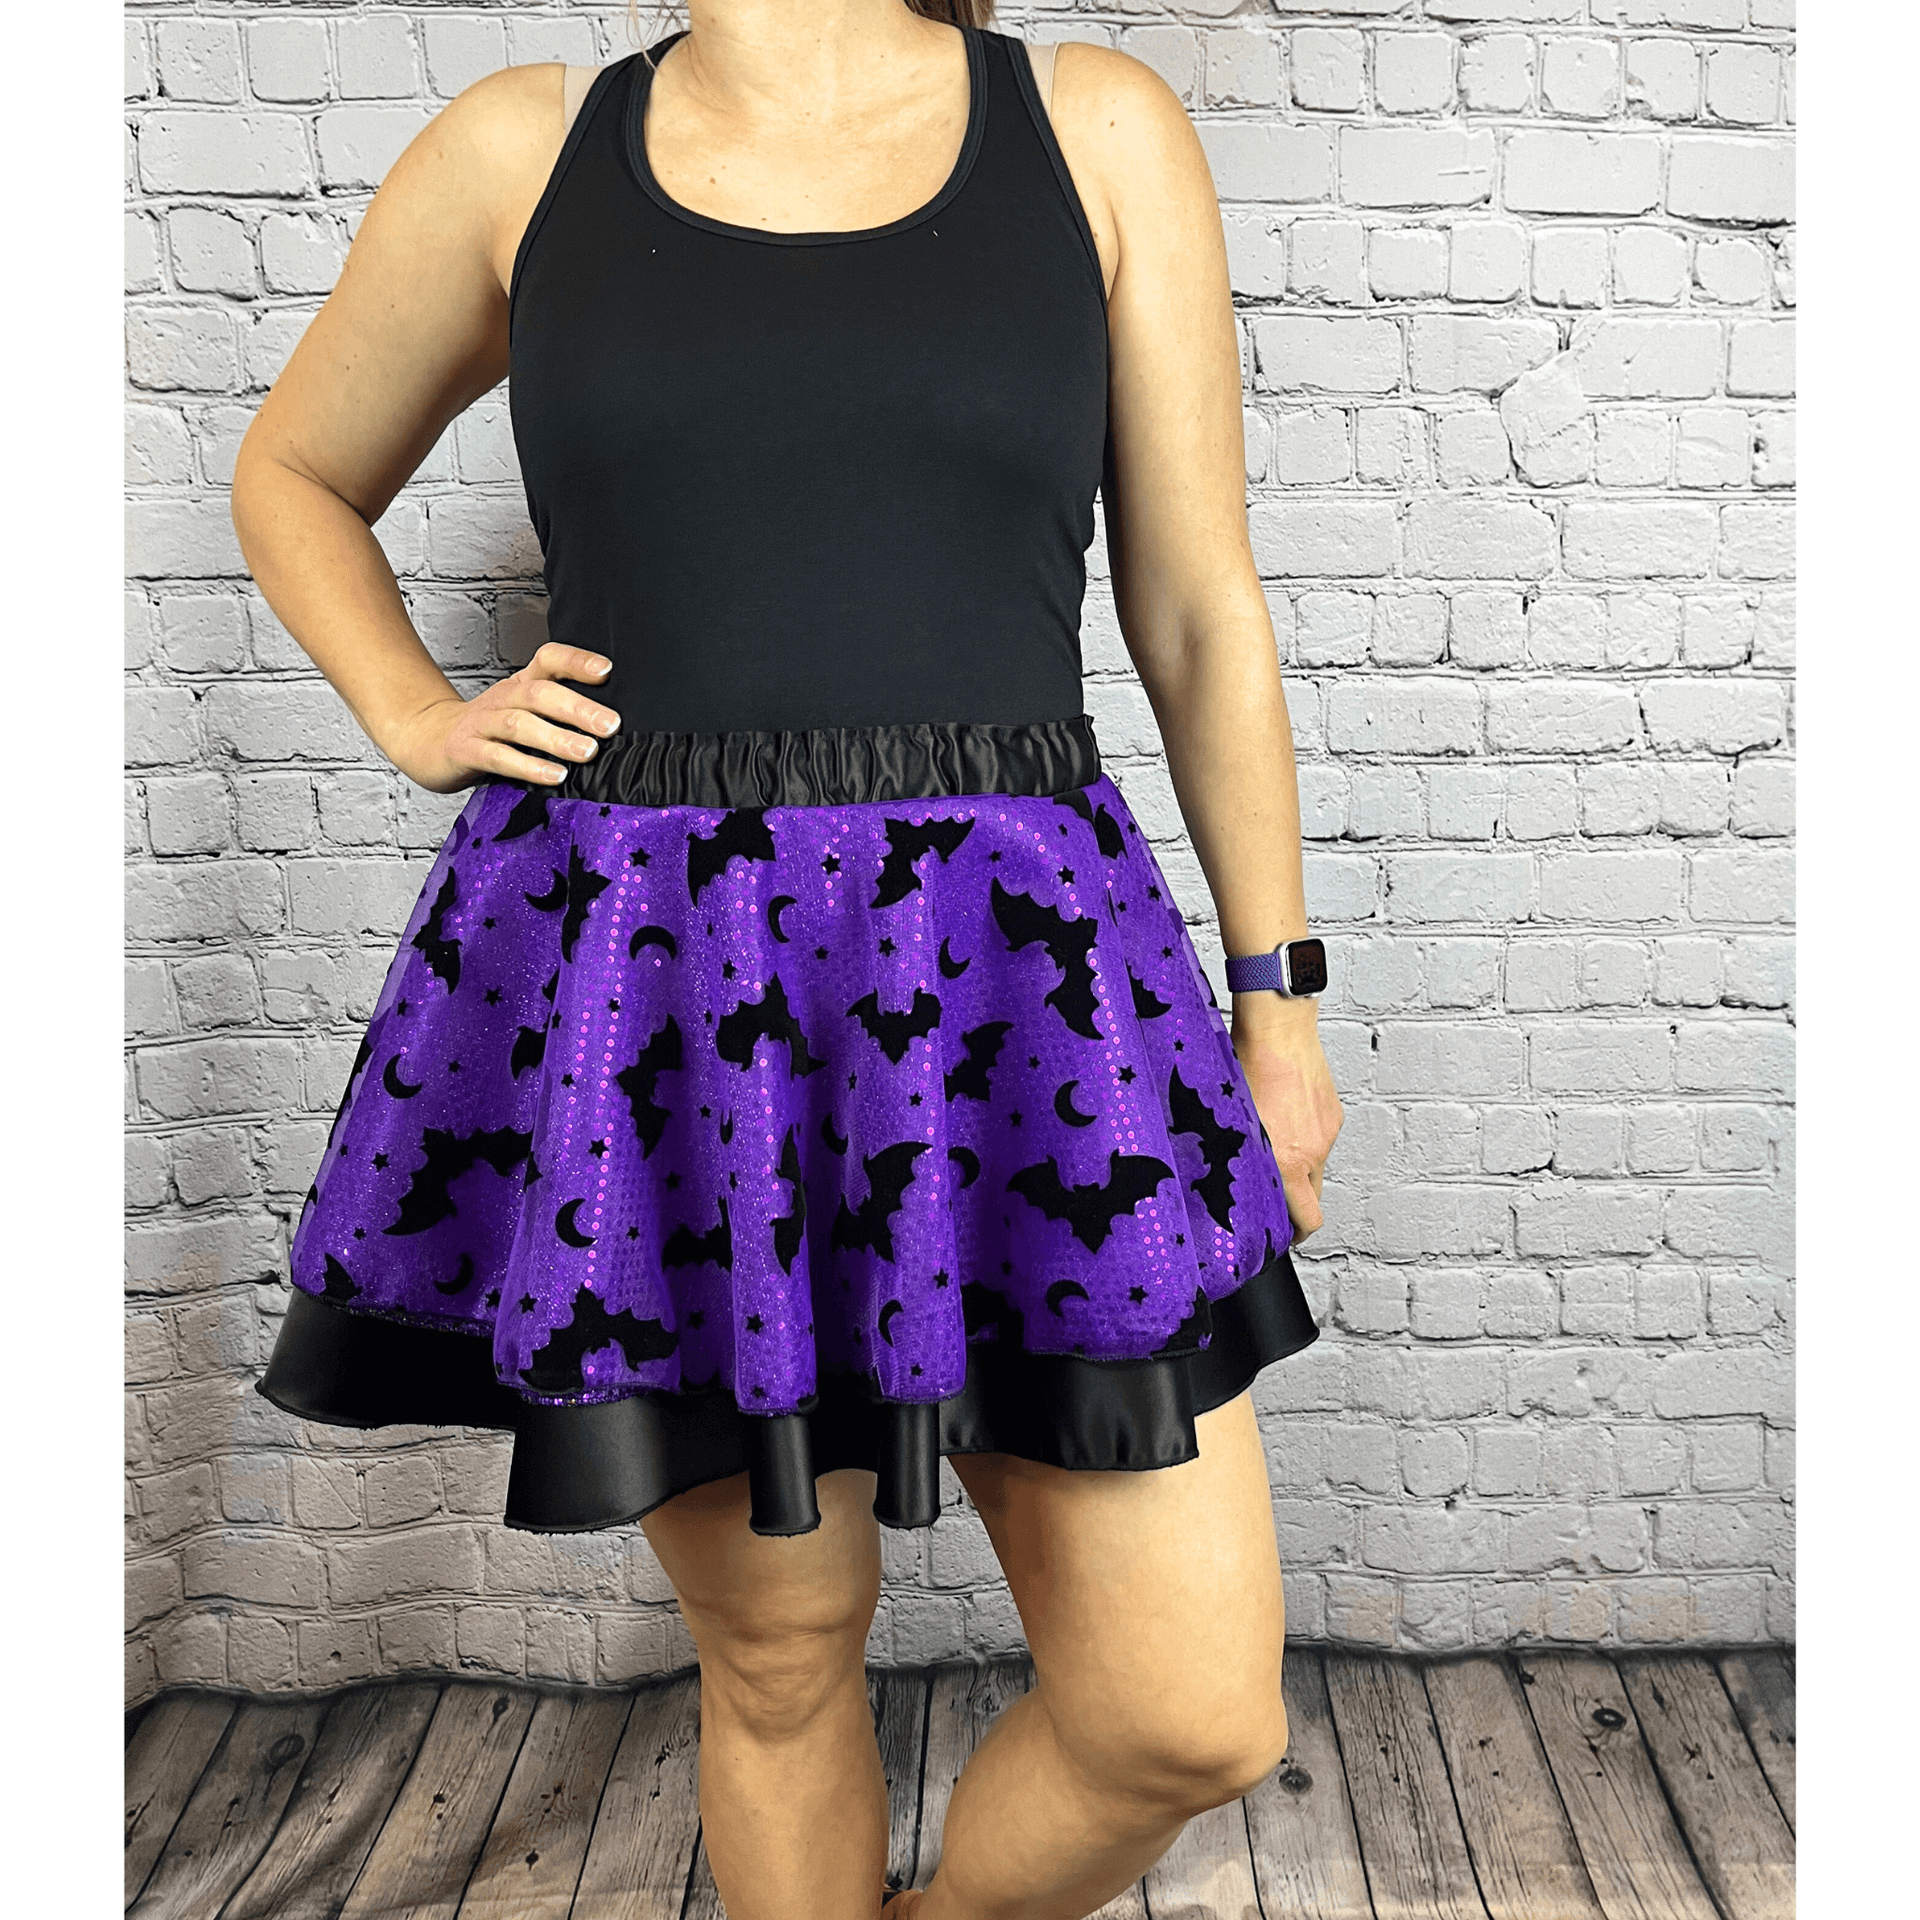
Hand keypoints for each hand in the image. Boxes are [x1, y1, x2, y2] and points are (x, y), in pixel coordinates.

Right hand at [387, 643, 621, 793]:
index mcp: (521, 684)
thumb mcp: (524, 711)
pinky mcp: (466, 751)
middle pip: (539, 694)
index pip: (548, 659)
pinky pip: (498, 757)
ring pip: (519, 725)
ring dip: (556, 738)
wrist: (428, 740)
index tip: (607, 671)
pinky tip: (553, 776)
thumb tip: (614, 723)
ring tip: (587, 752)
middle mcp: (503, 698)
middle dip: (577, 709)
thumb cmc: (490, 729)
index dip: (576, 660)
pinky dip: (527, 766)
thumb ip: (561, 711)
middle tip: (610, 725)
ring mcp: (482, 723)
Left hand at [1231, 996, 1341, 1240]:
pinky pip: (1321, 1138)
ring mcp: (1326, 1132)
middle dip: (1297, 1205)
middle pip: (1314, 1199)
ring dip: (1299, 1165)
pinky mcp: (1333, 1113)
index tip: (1283, 1235)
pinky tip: (1284, 1117)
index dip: (1296, 1235)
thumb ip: (1237, 1155)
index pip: (1307, 1219)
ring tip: (1272, 1143)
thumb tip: (1226, 1175)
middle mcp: (1312, 1152)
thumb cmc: (1247, 1067)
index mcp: (1286, 1161)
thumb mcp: (1230, 1121)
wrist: (1278, 1030)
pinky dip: (1306, 1137)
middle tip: (1276, 1200)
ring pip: (1316, 1165)